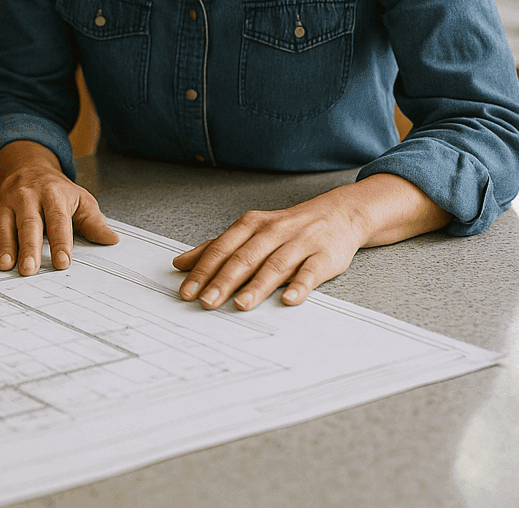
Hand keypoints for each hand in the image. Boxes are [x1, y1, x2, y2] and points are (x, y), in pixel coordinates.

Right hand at [0, 144, 117, 274]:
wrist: (29, 168)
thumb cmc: (57, 191)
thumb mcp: (81, 200)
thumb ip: (94, 222)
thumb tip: (111, 240)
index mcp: (53, 195)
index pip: (58, 220)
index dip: (61, 242)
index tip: (63, 262)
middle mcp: (28, 197)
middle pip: (29, 224)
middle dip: (29, 247)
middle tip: (29, 269)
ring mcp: (8, 203)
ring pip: (4, 224)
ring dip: (4, 245)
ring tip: (6, 265)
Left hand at [173, 193, 364, 310]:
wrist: (338, 214)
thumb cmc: (287, 228)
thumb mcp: (249, 231)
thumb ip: (216, 248)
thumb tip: (180, 264)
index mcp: (251, 226)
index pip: (221, 249)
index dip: (203, 271)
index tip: (188, 291)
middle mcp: (273, 232)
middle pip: (244, 258)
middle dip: (223, 281)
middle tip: (206, 302)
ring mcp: (299, 243)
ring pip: (275, 265)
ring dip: (257, 286)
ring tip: (241, 304)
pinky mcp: (324, 256)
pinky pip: (311, 272)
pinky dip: (300, 285)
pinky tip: (289, 299)